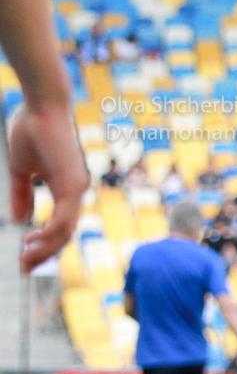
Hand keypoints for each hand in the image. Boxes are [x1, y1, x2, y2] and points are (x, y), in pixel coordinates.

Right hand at [7, 103, 88, 273]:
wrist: (42, 106)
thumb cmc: (33, 130)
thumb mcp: (24, 169)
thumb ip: (23, 194)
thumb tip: (22, 219)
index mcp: (68, 186)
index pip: (62, 224)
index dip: (46, 244)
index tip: (26, 257)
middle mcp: (77, 189)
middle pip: (66, 233)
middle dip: (45, 253)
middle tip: (25, 267)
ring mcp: (77, 187)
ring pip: (65, 231)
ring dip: (46, 249)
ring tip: (26, 259)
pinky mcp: (72, 184)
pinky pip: (64, 219)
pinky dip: (49, 235)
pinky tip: (32, 241)